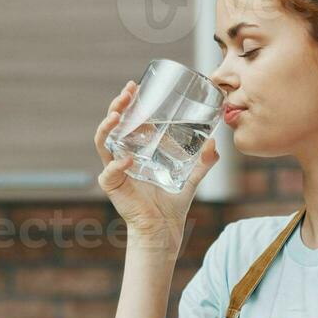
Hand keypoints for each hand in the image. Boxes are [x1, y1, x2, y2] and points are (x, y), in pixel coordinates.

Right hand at [94, 79, 220, 244]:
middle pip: (113, 124)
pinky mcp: (112, 186)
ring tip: (117, 115)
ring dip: (108, 126)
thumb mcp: (191, 177)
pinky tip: (127, 160)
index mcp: (136, 150)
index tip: (136, 87)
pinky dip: (117, 165)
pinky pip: (109, 172)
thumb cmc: (171, 205)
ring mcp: (115, 169)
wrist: (163, 230)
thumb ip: (204, 161)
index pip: (128, 121)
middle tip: (128, 92)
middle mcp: (122, 156)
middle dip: (117, 105)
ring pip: (103, 141)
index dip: (130, 103)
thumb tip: (214, 143)